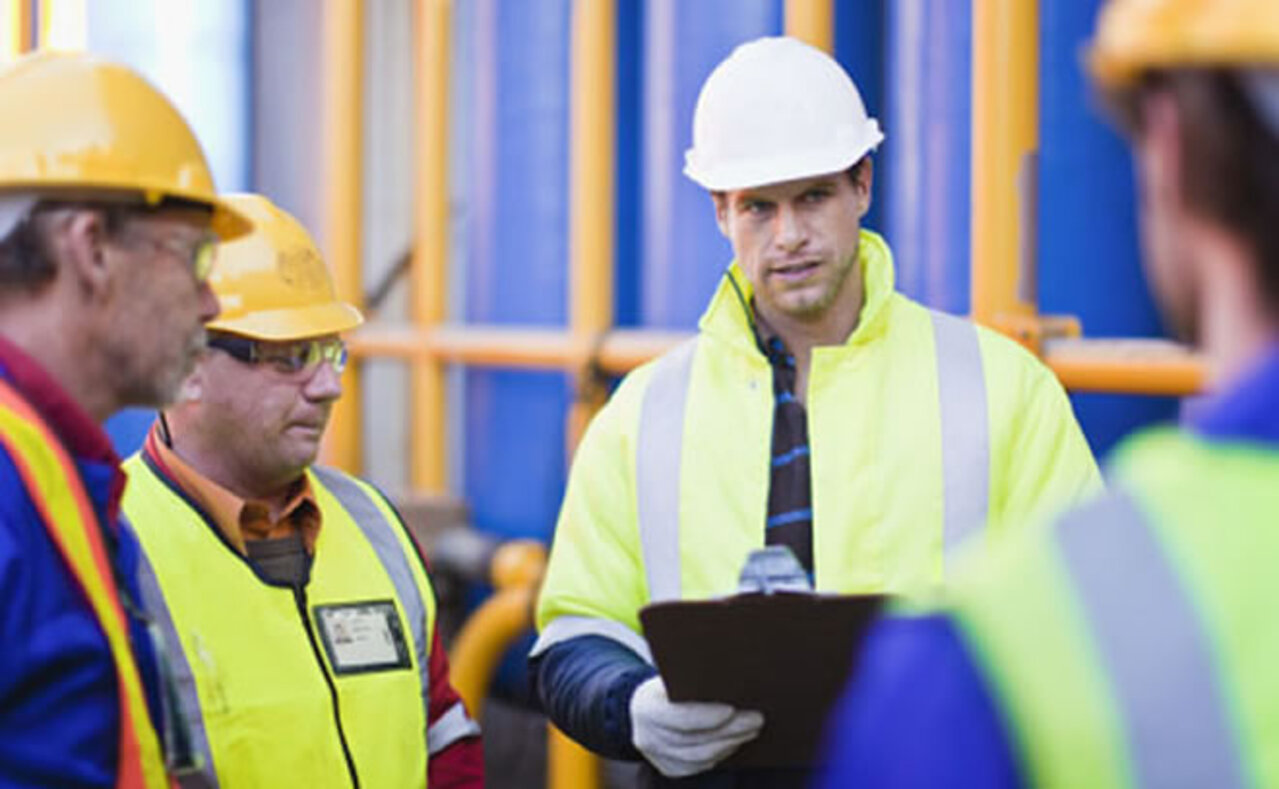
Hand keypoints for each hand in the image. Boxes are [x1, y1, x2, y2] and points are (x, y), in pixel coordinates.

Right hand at [629, 675, 764, 777]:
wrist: (639, 710)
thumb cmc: (662, 687)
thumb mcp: (668, 676)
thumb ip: (689, 679)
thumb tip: (727, 676)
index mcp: (647, 709)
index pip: (680, 718)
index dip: (707, 716)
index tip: (732, 710)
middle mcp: (648, 737)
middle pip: (695, 740)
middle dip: (729, 730)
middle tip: (755, 719)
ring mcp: (658, 757)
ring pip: (699, 757)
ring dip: (730, 744)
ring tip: (751, 730)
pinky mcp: (669, 769)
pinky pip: (699, 766)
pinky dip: (720, 754)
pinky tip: (735, 742)